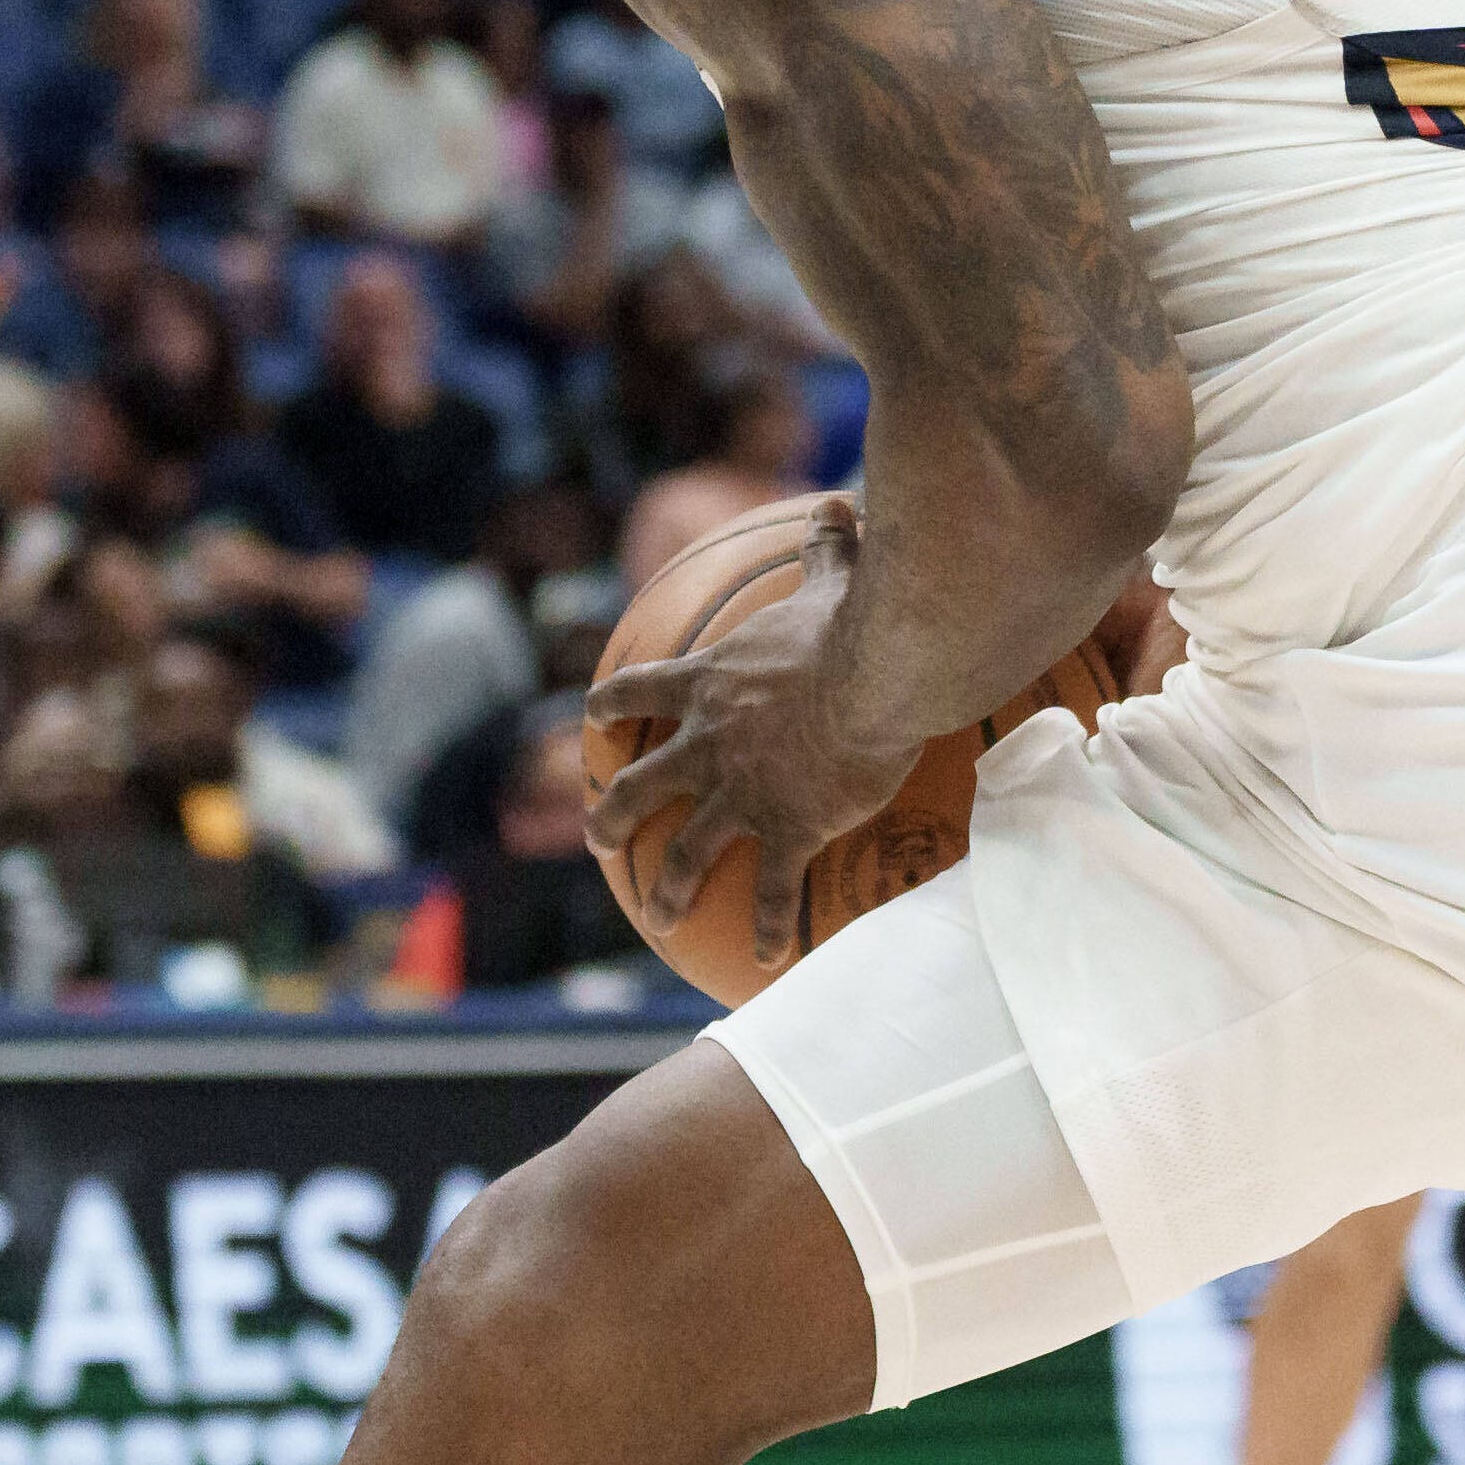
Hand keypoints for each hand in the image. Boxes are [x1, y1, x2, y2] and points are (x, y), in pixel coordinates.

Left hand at [578, 511, 916, 980]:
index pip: (641, 691)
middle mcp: (709, 742)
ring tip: (654, 914)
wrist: (876, 676)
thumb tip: (843, 504)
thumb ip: (828, 551)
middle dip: (612, 813)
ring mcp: (741, 791)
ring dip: (665, 885)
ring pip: (685, 847)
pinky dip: (765, 925)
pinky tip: (764, 959)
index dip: (611, 705)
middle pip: (639, 783)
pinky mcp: (786, 827)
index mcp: (712, 685)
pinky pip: (771, 888)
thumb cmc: (852, 625)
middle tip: (596, 834)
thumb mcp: (833, 582)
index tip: (589, 719)